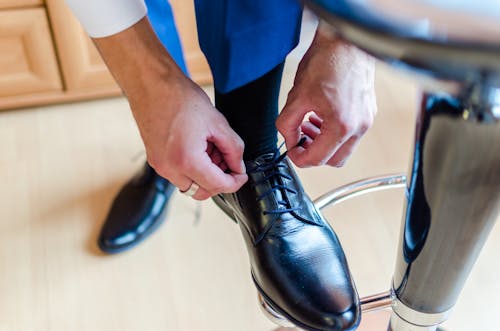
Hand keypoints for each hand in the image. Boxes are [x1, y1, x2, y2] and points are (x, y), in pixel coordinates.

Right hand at [93, 17, 246, 199]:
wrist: (152, 84)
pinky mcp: (155, 159)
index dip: (235, 182)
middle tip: (227, 159)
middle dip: (218, 179)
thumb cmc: (180, 97)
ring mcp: (159, 165)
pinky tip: (198, 147)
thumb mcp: (218, 123)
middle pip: (202, 191)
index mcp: (187, 160)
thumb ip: (233, 149)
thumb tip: (238, 166)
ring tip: (210, 149)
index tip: (241, 175)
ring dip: (204, 175)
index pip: (217, 185)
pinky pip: (177, 174)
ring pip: (189, 184)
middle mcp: (169, 168)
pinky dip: (191, 168)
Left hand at [276, 22, 376, 167]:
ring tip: (308, 125)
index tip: (291, 150)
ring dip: (324, 144)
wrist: (345, 41)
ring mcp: (366, 120)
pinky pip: (351, 134)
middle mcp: (358, 126)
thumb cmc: (326, 62)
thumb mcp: (296, 97)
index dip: (298, 158)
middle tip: (299, 141)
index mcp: (341, 125)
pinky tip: (321, 118)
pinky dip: (334, 133)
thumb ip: (287, 124)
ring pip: (343, 148)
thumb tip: (288, 139)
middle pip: (334, 160)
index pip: (317, 158)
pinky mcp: (368, 112)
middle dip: (313, 154)